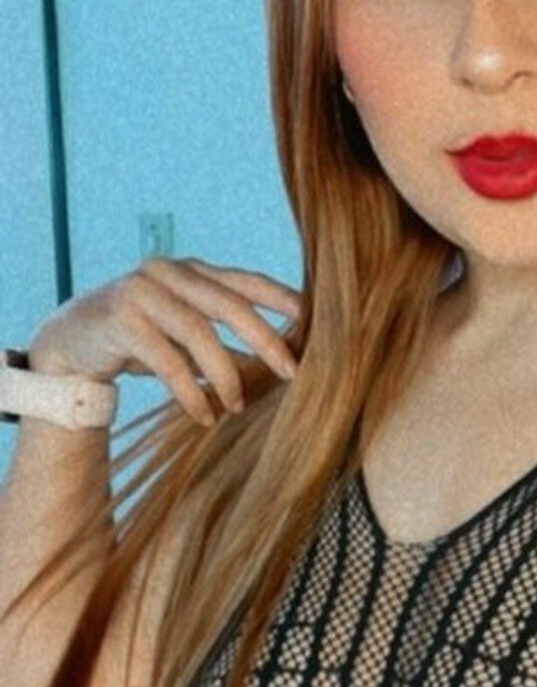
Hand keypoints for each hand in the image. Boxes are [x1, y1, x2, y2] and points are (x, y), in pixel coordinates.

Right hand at [28, 258, 302, 428]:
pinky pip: (166, 360)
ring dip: (225, 374)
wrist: (71, 342)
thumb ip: (224, 338)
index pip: (246, 281)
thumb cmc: (141, 341)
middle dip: (266, 341)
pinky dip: (189, 392)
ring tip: (236, 406)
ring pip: (198, 333)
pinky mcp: (120, 319)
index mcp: (192, 270)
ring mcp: (142, 291)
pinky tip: (203, 416)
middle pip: (229, 305)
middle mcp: (169, 272)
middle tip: (292, 374)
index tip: (314, 323)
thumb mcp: (186, 336)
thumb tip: (280, 363)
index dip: (282, 300)